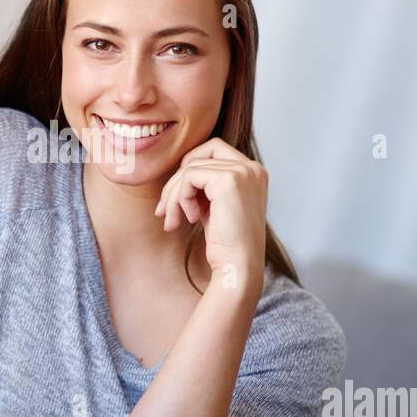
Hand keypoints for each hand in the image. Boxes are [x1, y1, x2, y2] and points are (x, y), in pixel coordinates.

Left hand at [154, 138, 267, 291]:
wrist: (237, 266)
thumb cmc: (225, 242)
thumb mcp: (214, 205)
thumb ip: (203, 184)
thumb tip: (175, 172)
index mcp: (253, 172)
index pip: (212, 150)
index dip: (189, 170)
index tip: (176, 199)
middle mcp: (252, 167)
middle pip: (199, 156)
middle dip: (176, 182)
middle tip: (163, 210)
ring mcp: (243, 171)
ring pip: (190, 168)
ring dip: (174, 196)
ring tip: (173, 221)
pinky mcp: (229, 180)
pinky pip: (189, 176)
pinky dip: (181, 197)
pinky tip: (191, 218)